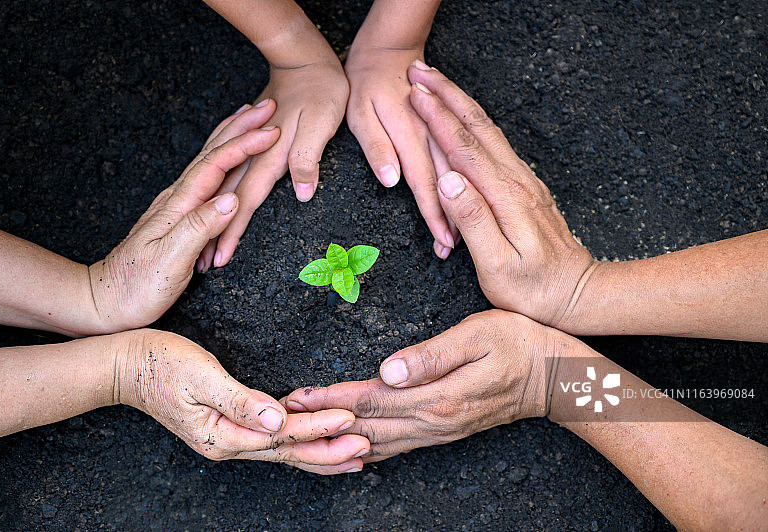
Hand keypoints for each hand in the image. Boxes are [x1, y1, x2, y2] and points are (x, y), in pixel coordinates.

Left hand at [88, 104, 279, 332]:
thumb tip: (231, 200)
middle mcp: (175, 200)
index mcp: (177, 206)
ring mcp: (174, 207)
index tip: (270, 131)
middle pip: (211, 154)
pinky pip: (205, 181)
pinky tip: (225, 164)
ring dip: (230, 139)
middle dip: (239, 128)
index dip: (244, 146)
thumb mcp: (170, 261)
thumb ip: (199, 227)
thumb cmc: (136, 287)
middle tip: (264, 107)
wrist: (104, 301)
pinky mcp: (175, 219)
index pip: (215, 166)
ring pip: (207, 163)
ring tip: (248, 122)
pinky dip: (221, 163)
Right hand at [117, 329, 368, 473]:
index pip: (281, 436)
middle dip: (328, 452)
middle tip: (366, 448)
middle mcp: (227, 445)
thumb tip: (279, 419)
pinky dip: (298, 441)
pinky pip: (272, 440)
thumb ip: (240, 401)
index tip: (350, 420)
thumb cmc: (158, 364)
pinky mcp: (228, 427)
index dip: (318, 428)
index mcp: (222, 436)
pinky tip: (315, 439)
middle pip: (287, 454)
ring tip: (353, 454)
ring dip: (318, 452)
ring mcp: (226, 439)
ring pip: (282, 452)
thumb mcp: (201, 377)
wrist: (124, 365)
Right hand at [198, 58, 349, 268]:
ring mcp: (251, 150)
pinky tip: (212, 204)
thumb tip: (302, 193)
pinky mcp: (252, 144)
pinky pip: (230, 176)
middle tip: (200, 262)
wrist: (304, 61)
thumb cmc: (319, 91)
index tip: (217, 259)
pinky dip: (219, 195)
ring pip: (225, 191)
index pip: (246, 202)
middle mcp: (255, 157)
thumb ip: (308, 157)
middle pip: (228, 202)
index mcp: (270, 157)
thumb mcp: (320, 123)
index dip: (232, 231)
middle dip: (213, 234)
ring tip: (200, 243)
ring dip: (212, 217)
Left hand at [282, 310, 558, 463]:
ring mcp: (438, 431)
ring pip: (377, 442)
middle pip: (365, 425)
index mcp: (436, 397)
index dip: (330, 397)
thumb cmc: (519, 345)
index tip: (296, 396)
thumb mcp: (479, 336)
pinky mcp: (444, 431)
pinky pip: (396, 446)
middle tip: (282, 417)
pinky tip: (350, 447)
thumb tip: (387, 369)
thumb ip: (432, 355)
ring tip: (305, 432)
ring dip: (338, 437)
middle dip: (322, 421)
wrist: (555, 377)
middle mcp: (433, 421)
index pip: (370, 399)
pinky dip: (366, 447)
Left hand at [346, 49, 456, 257]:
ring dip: (462, 206)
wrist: (389, 51)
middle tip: (453, 250)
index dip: (434, 214)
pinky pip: (460, 163)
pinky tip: (470, 202)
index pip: (424, 184)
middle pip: (448, 186)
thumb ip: (377, 147)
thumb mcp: (361, 114)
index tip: (443, 241)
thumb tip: (391, 179)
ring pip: (458, 177)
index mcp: (411, 137)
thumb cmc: (368, 84)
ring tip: (461, 236)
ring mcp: (442, 135)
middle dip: (453, 220)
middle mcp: (431, 138)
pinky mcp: (445, 132)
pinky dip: (465, 184)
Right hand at [406, 63, 596, 328]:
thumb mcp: (498, 266)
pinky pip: (497, 145)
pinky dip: (476, 124)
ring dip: (462, 104)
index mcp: (507, 197)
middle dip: (449, 95)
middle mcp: (518, 181)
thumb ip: (474, 221)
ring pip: (490, 131)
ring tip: (438, 86)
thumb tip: (448, 181)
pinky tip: (466, 120)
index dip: (438, 120)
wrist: (579, 294)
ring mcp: (526, 182)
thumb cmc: (533, 289)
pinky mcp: (527, 188)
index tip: (416, 95)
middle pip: (480, 127)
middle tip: (421, 72)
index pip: (466, 149)